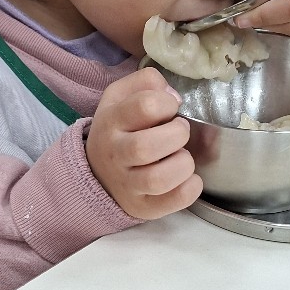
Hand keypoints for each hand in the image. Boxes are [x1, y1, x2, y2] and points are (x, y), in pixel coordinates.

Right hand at [86, 69, 202, 219]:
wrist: (99, 172)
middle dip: (177, 135)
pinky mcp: (143, 207)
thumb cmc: (120, 129)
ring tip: (182, 156)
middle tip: (180, 132)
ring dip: (183, 164)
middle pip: (146, 147)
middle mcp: (115, 154)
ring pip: (158, 179)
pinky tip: (187, 178)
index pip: (144, 106)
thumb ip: (147, 82)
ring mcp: (127, 185)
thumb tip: (173, 96)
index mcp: (111, 121)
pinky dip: (190, 188)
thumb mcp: (122, 96)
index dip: (167, 104)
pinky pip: (173, 202)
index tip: (171, 108)